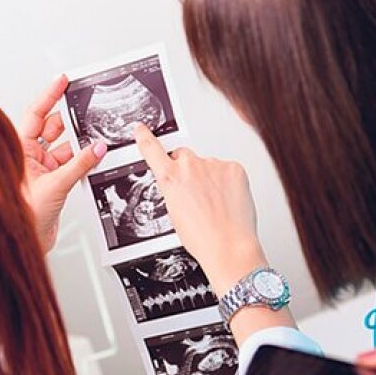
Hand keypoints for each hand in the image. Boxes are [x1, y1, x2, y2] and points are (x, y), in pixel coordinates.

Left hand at [18, 74, 107, 251]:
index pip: (35, 114)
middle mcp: (28, 158)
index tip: (62, 81)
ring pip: (63, 147)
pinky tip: (92, 158)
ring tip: (94, 140)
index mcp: (18, 150)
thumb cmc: (23, 216)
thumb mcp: (55, 185)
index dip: (49, 96)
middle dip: (70, 121)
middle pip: (51, 128)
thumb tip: (96, 148)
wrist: (25, 241)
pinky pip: (70, 164)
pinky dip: (82, 160)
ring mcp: (40, 170)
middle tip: (86, 110)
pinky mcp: (52, 183)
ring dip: (79, 145)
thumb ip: (79, 165)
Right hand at [133, 124, 263, 296]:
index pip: (151, 150)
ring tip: (214, 203)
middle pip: (183, 156)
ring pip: (207, 164)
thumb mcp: (174, 213)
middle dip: (185, 168)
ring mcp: (214, 165)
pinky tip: (226, 199)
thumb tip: (183, 185)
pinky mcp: (234, 168)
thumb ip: (175, 189)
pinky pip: (226, 169)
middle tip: (193, 190)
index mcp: (169, 178)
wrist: (228, 245)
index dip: (145, 137)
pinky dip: (226, 181)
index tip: (141, 129)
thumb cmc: (201, 236)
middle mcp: (190, 166)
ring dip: (209, 178)